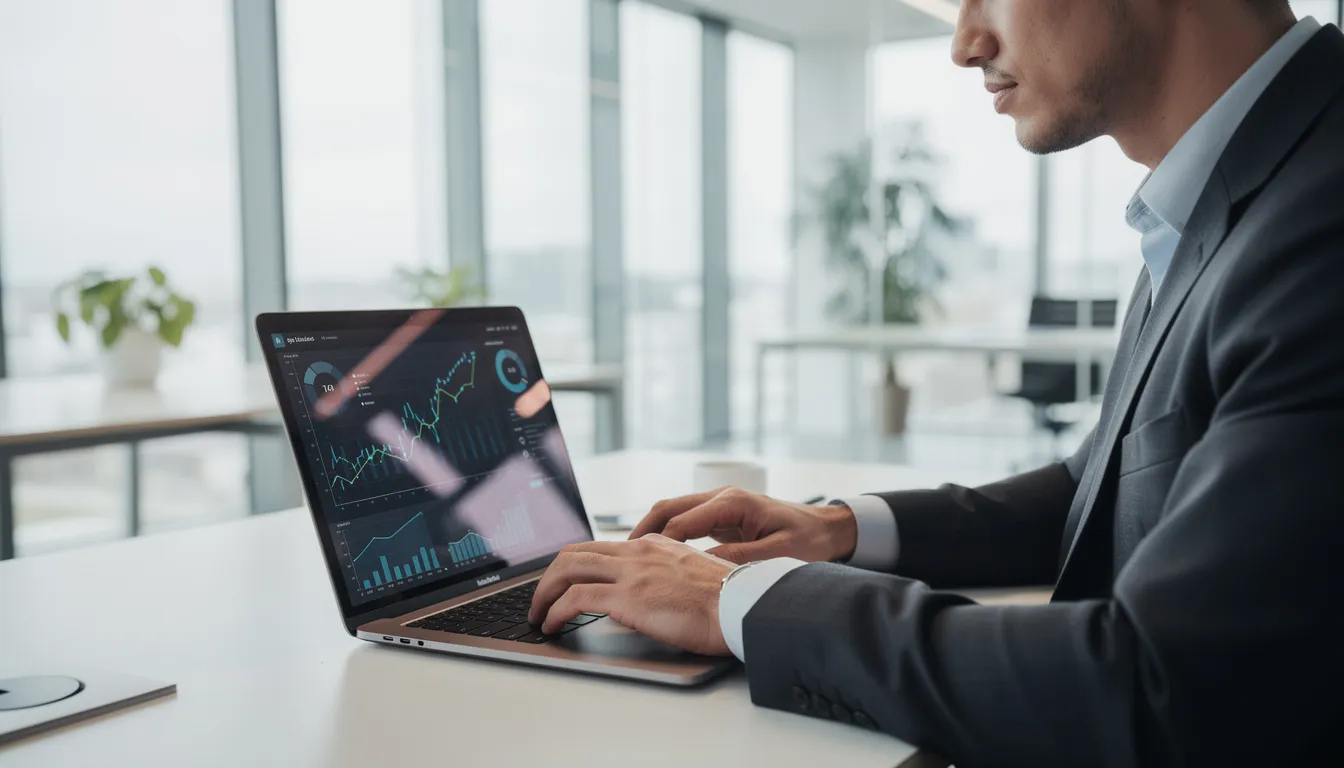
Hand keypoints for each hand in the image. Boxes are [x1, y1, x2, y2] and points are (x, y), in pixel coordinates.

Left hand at [527, 536, 733, 655]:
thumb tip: (641, 600)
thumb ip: (663, 578)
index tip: (565, 582)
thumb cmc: (727, 601)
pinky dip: (555, 611)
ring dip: (544, 594)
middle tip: (540, 598)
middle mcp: (638, 551)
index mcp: (654, 545)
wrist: (741, 606)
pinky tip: (551, 625)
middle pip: (575, 553)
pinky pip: (575, 599)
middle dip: (549, 576)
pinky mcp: (626, 596)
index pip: (602, 547)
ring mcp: (631, 572)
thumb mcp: (690, 577)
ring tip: (537, 614)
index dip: (576, 564)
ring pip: (567, 570)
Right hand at [628, 487, 857, 563]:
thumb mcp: (775, 556)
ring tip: (628, 555)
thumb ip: (738, 559)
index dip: (657, 545)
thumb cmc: (808, 541)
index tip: (637, 564)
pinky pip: (685, 519)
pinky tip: (655, 554)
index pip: (682, 523)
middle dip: (641, 531)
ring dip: (649, 531)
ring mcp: (721, 503)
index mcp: (733, 503)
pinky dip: (665, 533)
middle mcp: (722, 497)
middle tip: (618, 555)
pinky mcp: (722, 513)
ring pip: (673, 511)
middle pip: (668, 509)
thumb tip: (700, 567)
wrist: (828, 528)